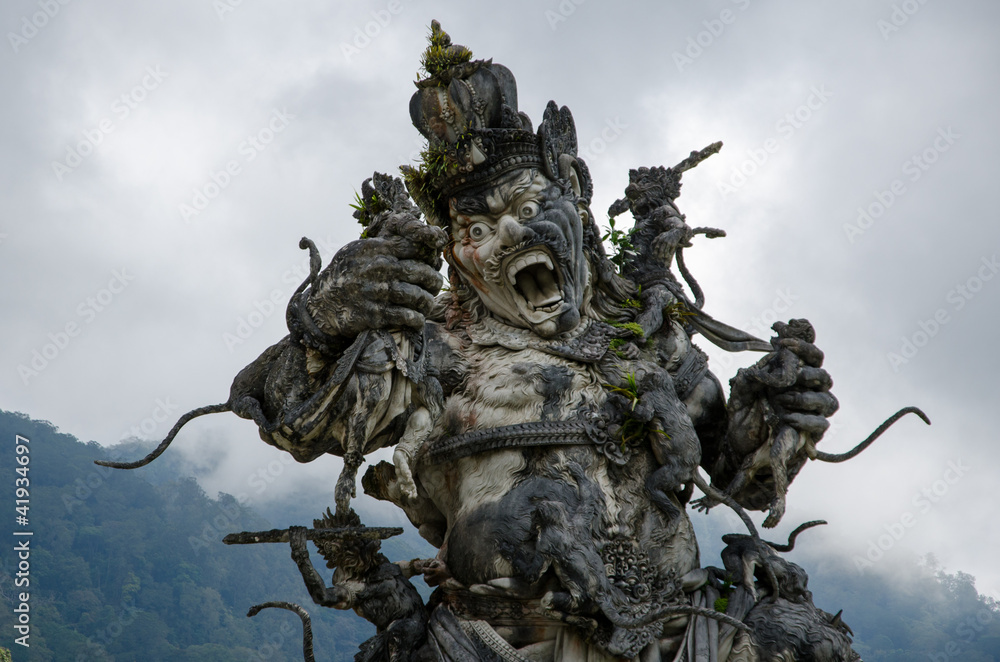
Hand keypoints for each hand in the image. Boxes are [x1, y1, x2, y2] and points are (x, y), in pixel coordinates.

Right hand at [306, 213, 446, 338]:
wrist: (322, 302)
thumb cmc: (345, 272)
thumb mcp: (359, 249)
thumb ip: (384, 244)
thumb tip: (416, 239)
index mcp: (377, 248)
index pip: (416, 246)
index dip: (430, 254)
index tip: (433, 262)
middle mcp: (380, 268)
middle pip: (422, 272)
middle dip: (434, 280)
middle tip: (435, 285)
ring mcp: (378, 292)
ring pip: (418, 296)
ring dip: (428, 301)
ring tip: (428, 302)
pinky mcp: (376, 314)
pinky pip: (407, 316)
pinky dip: (417, 319)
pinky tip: (417, 319)